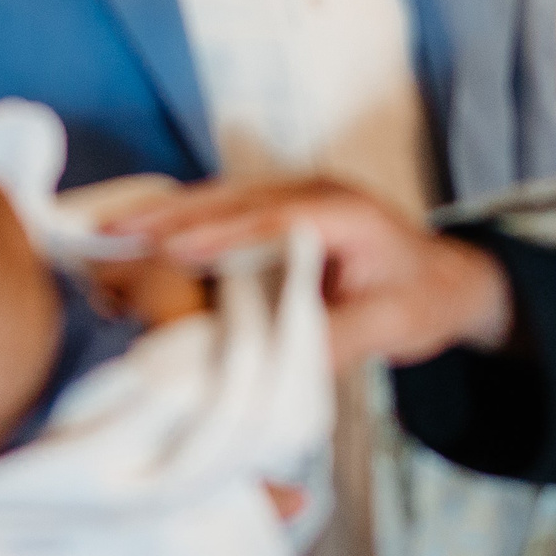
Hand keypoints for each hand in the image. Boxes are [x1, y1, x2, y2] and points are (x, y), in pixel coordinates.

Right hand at [110, 178, 515, 369]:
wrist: (448, 279)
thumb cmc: (421, 298)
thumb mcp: (389, 326)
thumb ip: (335, 339)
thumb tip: (272, 362)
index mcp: (344, 211)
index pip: (273, 221)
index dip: (220, 234)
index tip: (170, 251)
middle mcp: (312, 193)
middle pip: (232, 199)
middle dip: (171, 216)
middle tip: (112, 234)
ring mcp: (292, 198)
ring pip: (219, 201)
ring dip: (165, 216)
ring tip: (108, 234)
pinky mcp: (277, 215)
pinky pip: (222, 214)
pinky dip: (179, 224)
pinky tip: (138, 241)